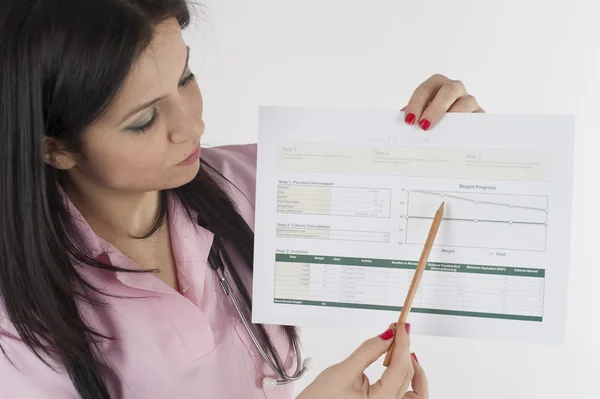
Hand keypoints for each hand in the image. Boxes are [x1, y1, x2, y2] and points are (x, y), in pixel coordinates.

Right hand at [296, 323, 427, 398]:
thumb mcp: (343, 371)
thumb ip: (368, 351)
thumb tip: (386, 336)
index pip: (400, 368)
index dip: (403, 343)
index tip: (401, 327)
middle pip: (407, 376)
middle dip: (405, 350)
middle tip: (397, 331)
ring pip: (412, 389)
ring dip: (411, 367)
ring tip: (401, 348)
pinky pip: (402, 394)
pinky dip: (404, 378)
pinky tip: (397, 365)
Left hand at [402, 73, 483, 130]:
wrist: (454, 130)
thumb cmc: (431, 121)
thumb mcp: (419, 117)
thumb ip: (411, 118)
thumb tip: (398, 128)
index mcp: (437, 86)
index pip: (426, 89)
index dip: (417, 103)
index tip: (409, 121)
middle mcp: (455, 89)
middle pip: (449, 90)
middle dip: (435, 107)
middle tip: (424, 126)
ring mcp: (470, 101)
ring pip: (467, 103)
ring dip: (453, 116)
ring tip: (443, 132)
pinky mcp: (480, 115)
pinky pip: (479, 118)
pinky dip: (470, 126)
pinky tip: (459, 137)